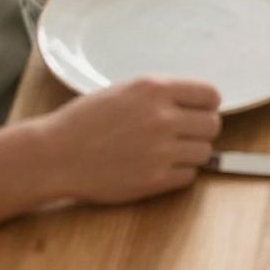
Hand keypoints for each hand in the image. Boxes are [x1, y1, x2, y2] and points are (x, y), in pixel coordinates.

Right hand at [38, 77, 222, 204]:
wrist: (57, 155)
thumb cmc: (86, 120)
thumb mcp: (125, 89)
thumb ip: (161, 93)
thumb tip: (195, 102)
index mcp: (155, 89)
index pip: (210, 94)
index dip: (207, 104)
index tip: (200, 110)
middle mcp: (162, 118)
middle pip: (212, 125)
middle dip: (201, 129)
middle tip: (185, 133)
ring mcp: (160, 151)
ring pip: (204, 152)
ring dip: (192, 152)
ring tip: (170, 151)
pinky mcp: (154, 180)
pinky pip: (189, 176)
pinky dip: (180, 173)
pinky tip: (161, 167)